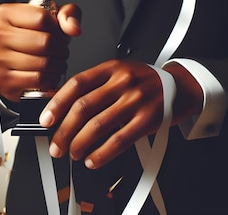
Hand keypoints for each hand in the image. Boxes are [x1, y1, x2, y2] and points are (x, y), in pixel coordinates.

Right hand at [0, 3, 81, 101]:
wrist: (8, 63)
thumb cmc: (28, 38)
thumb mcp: (49, 18)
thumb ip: (67, 14)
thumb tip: (73, 29)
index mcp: (4, 14)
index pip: (42, 18)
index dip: (57, 28)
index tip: (57, 33)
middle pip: (44, 41)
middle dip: (61, 49)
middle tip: (60, 51)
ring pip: (43, 62)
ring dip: (58, 65)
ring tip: (56, 62)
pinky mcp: (1, 79)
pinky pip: (38, 79)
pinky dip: (50, 79)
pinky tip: (49, 74)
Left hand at [40, 60, 203, 168]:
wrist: (182, 86)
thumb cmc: (143, 82)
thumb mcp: (117, 73)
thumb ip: (92, 86)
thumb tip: (59, 107)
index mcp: (109, 68)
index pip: (76, 84)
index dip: (57, 104)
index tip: (46, 120)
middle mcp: (122, 82)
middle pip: (83, 108)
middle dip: (64, 131)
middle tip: (56, 145)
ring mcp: (136, 100)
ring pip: (98, 125)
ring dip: (79, 144)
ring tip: (72, 153)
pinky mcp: (148, 120)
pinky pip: (119, 140)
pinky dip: (102, 154)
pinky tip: (92, 159)